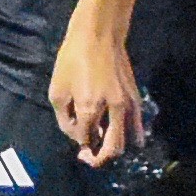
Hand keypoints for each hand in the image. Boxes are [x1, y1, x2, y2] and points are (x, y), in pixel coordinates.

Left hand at [49, 16, 147, 165]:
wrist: (99, 36)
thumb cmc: (72, 60)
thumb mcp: (57, 89)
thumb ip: (64, 118)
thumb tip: (76, 136)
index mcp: (89, 107)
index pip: (85, 139)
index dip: (79, 145)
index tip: (75, 145)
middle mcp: (112, 110)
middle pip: (111, 149)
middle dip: (99, 159)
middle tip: (89, 158)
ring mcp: (127, 105)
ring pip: (126, 141)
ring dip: (113, 150)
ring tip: (103, 146)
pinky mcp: (136, 99)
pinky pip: (138, 127)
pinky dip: (132, 138)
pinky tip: (127, 140)